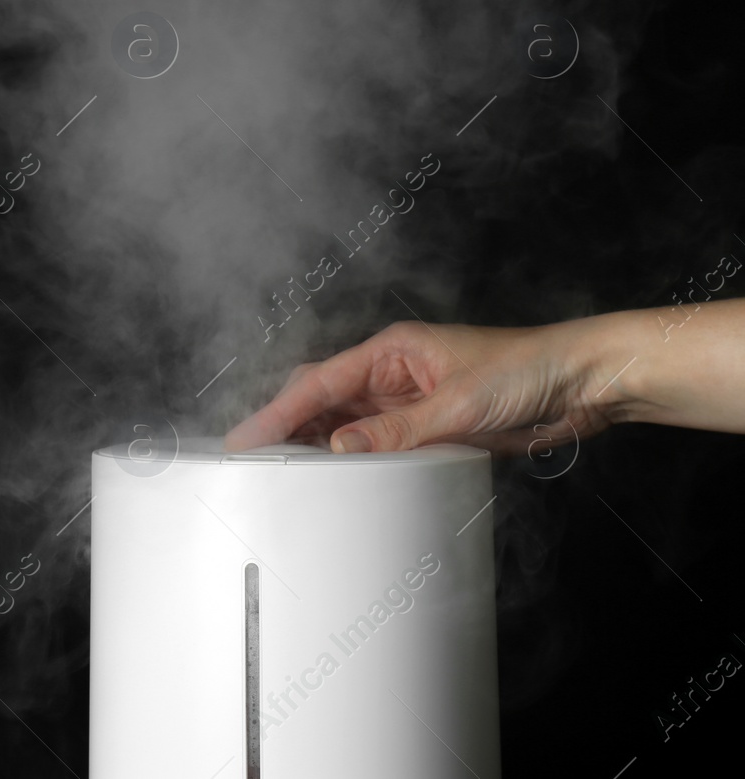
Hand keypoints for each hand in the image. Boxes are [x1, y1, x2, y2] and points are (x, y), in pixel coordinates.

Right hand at [223, 319, 621, 454]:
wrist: (583, 382)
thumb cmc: (528, 369)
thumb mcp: (459, 403)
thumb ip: (397, 429)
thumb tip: (340, 446)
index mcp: (392, 350)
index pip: (319, 382)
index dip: (277, 411)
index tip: (245, 437)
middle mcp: (393, 374)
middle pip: (322, 399)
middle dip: (285, 427)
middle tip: (250, 459)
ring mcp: (409, 402)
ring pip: (345, 424)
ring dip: (315, 446)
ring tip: (282, 473)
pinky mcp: (430, 428)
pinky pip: (377, 445)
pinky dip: (354, 460)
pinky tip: (338, 477)